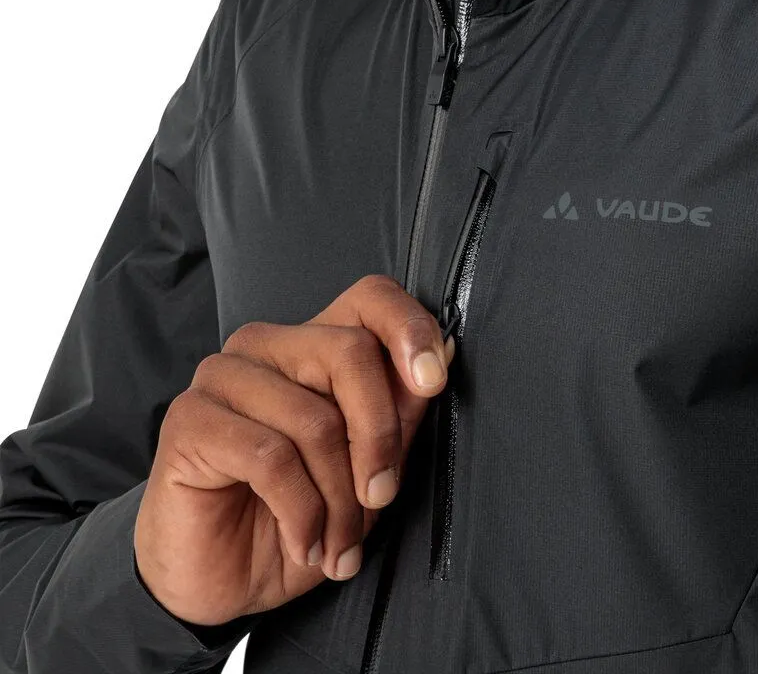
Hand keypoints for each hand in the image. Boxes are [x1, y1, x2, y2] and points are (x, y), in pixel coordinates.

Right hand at [133, 273, 454, 625]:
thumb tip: (442, 357)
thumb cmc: (296, 519)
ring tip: (339, 544)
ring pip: (314, 417)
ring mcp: (222, 376)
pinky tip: (304, 545)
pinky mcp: (190, 419)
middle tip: (378, 499)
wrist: (221, 584)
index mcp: (312, 344)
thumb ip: (398, 412)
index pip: (370, 298)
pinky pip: (271, 457)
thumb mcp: (364, 470)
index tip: (434, 381)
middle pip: (350, 353)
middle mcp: (265, 345)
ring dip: (339, 499)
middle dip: (378, 438)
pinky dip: (301, 513)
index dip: (409, 329)